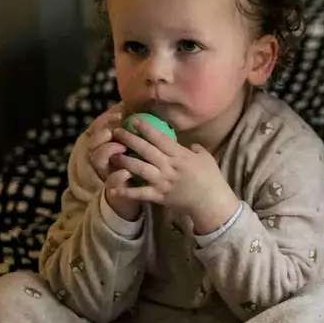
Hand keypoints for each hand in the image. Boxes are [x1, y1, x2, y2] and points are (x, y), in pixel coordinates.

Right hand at [81, 105, 126, 185]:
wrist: (133, 192)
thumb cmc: (134, 162)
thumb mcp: (132, 142)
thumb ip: (129, 127)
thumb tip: (132, 103)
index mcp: (105, 144)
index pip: (98, 127)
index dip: (106, 120)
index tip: (120, 113)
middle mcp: (100, 157)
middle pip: (93, 142)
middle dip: (103, 134)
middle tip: (115, 130)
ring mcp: (104, 172)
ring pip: (98, 159)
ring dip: (109, 151)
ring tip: (121, 147)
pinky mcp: (112, 187)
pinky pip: (112, 181)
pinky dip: (119, 176)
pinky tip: (127, 172)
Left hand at [107, 126, 240, 232]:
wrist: (211, 202)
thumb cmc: (211, 178)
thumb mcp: (206, 157)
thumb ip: (194, 148)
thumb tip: (186, 143)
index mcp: (180, 155)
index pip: (161, 138)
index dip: (146, 128)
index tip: (134, 120)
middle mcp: (169, 166)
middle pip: (146, 150)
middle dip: (130, 140)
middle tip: (117, 132)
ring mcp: (162, 182)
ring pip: (139, 169)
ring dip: (125, 161)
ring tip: (113, 155)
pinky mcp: (159, 196)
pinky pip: (140, 193)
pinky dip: (126, 192)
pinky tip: (114, 188)